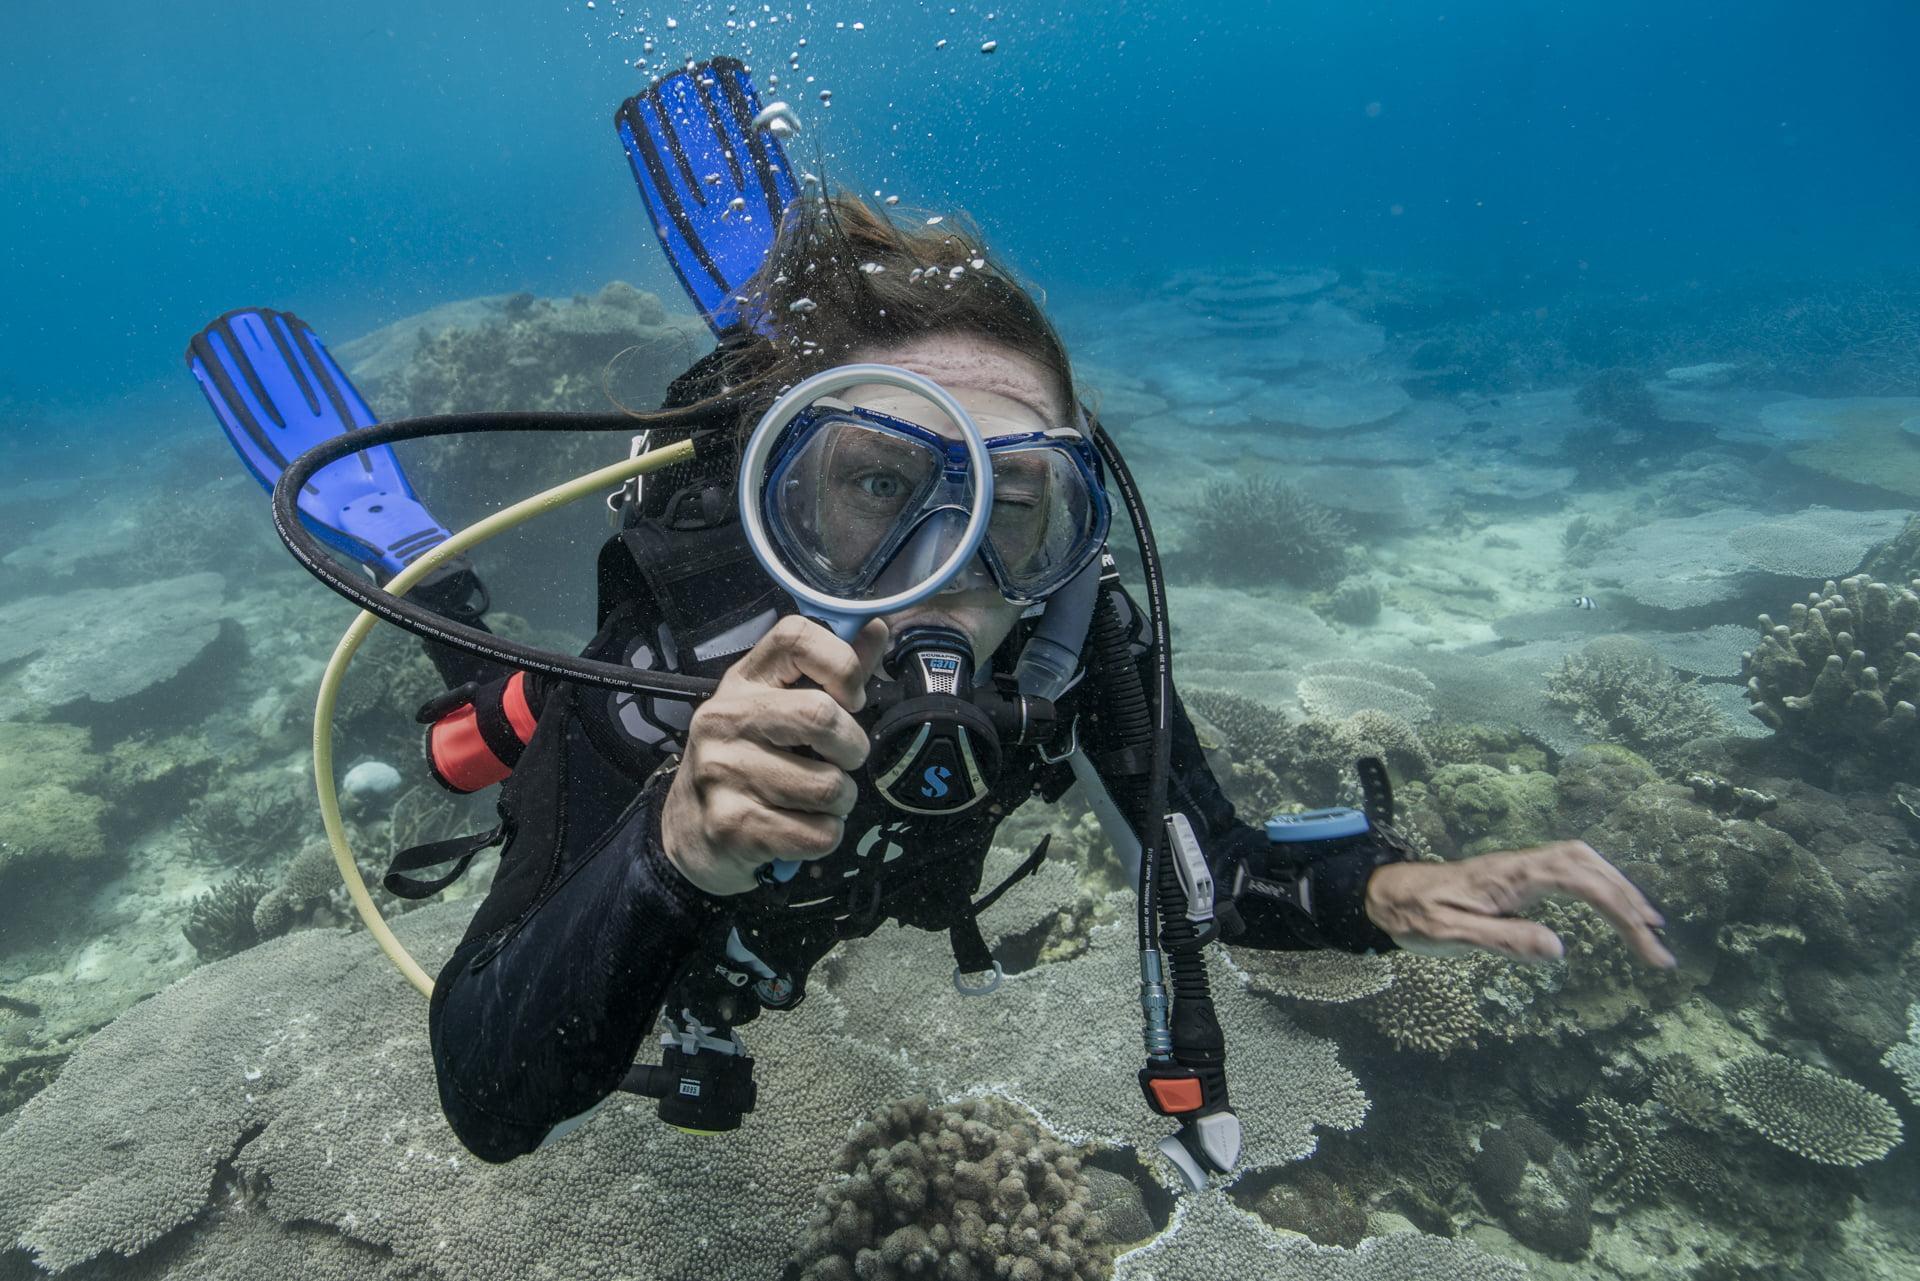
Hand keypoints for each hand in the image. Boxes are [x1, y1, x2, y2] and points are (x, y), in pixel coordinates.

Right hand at [660, 616, 888, 896]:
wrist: (690, 832)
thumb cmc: (748, 761)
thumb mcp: (778, 708)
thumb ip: (831, 673)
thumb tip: (876, 628)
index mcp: (743, 682)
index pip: (796, 636)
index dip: (842, 663)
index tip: (850, 699)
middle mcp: (725, 719)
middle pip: (821, 715)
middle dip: (852, 748)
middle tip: (840, 762)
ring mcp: (723, 771)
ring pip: (829, 786)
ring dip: (840, 802)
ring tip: (813, 801)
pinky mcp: (732, 825)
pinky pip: (819, 834)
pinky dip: (824, 837)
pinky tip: (798, 828)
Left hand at [1362, 840, 1676, 968]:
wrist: (1385, 893)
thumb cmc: (1413, 916)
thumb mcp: (1451, 935)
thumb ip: (1503, 940)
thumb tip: (1560, 950)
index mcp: (1511, 876)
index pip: (1582, 884)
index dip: (1621, 912)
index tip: (1648, 946)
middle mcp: (1521, 863)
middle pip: (1591, 866)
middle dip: (1630, 900)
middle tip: (1658, 942)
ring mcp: (1520, 867)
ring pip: (1583, 862)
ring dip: (1619, 889)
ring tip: (1648, 926)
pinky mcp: (1517, 876)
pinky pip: (1569, 871)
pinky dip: (1599, 886)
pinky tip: (1610, 909)